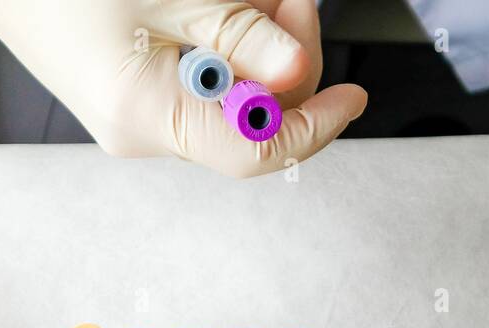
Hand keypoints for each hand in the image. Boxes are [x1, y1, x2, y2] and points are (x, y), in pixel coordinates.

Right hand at [0, 0, 365, 177]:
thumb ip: (239, 33)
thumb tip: (300, 69)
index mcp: (148, 117)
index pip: (256, 151)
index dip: (315, 126)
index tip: (352, 97)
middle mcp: (143, 130)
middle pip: (252, 118)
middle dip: (285, 57)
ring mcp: (138, 113)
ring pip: (233, 93)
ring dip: (256, 39)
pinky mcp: (136, 91)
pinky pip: (203, 77)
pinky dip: (225, 39)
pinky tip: (223, 2)